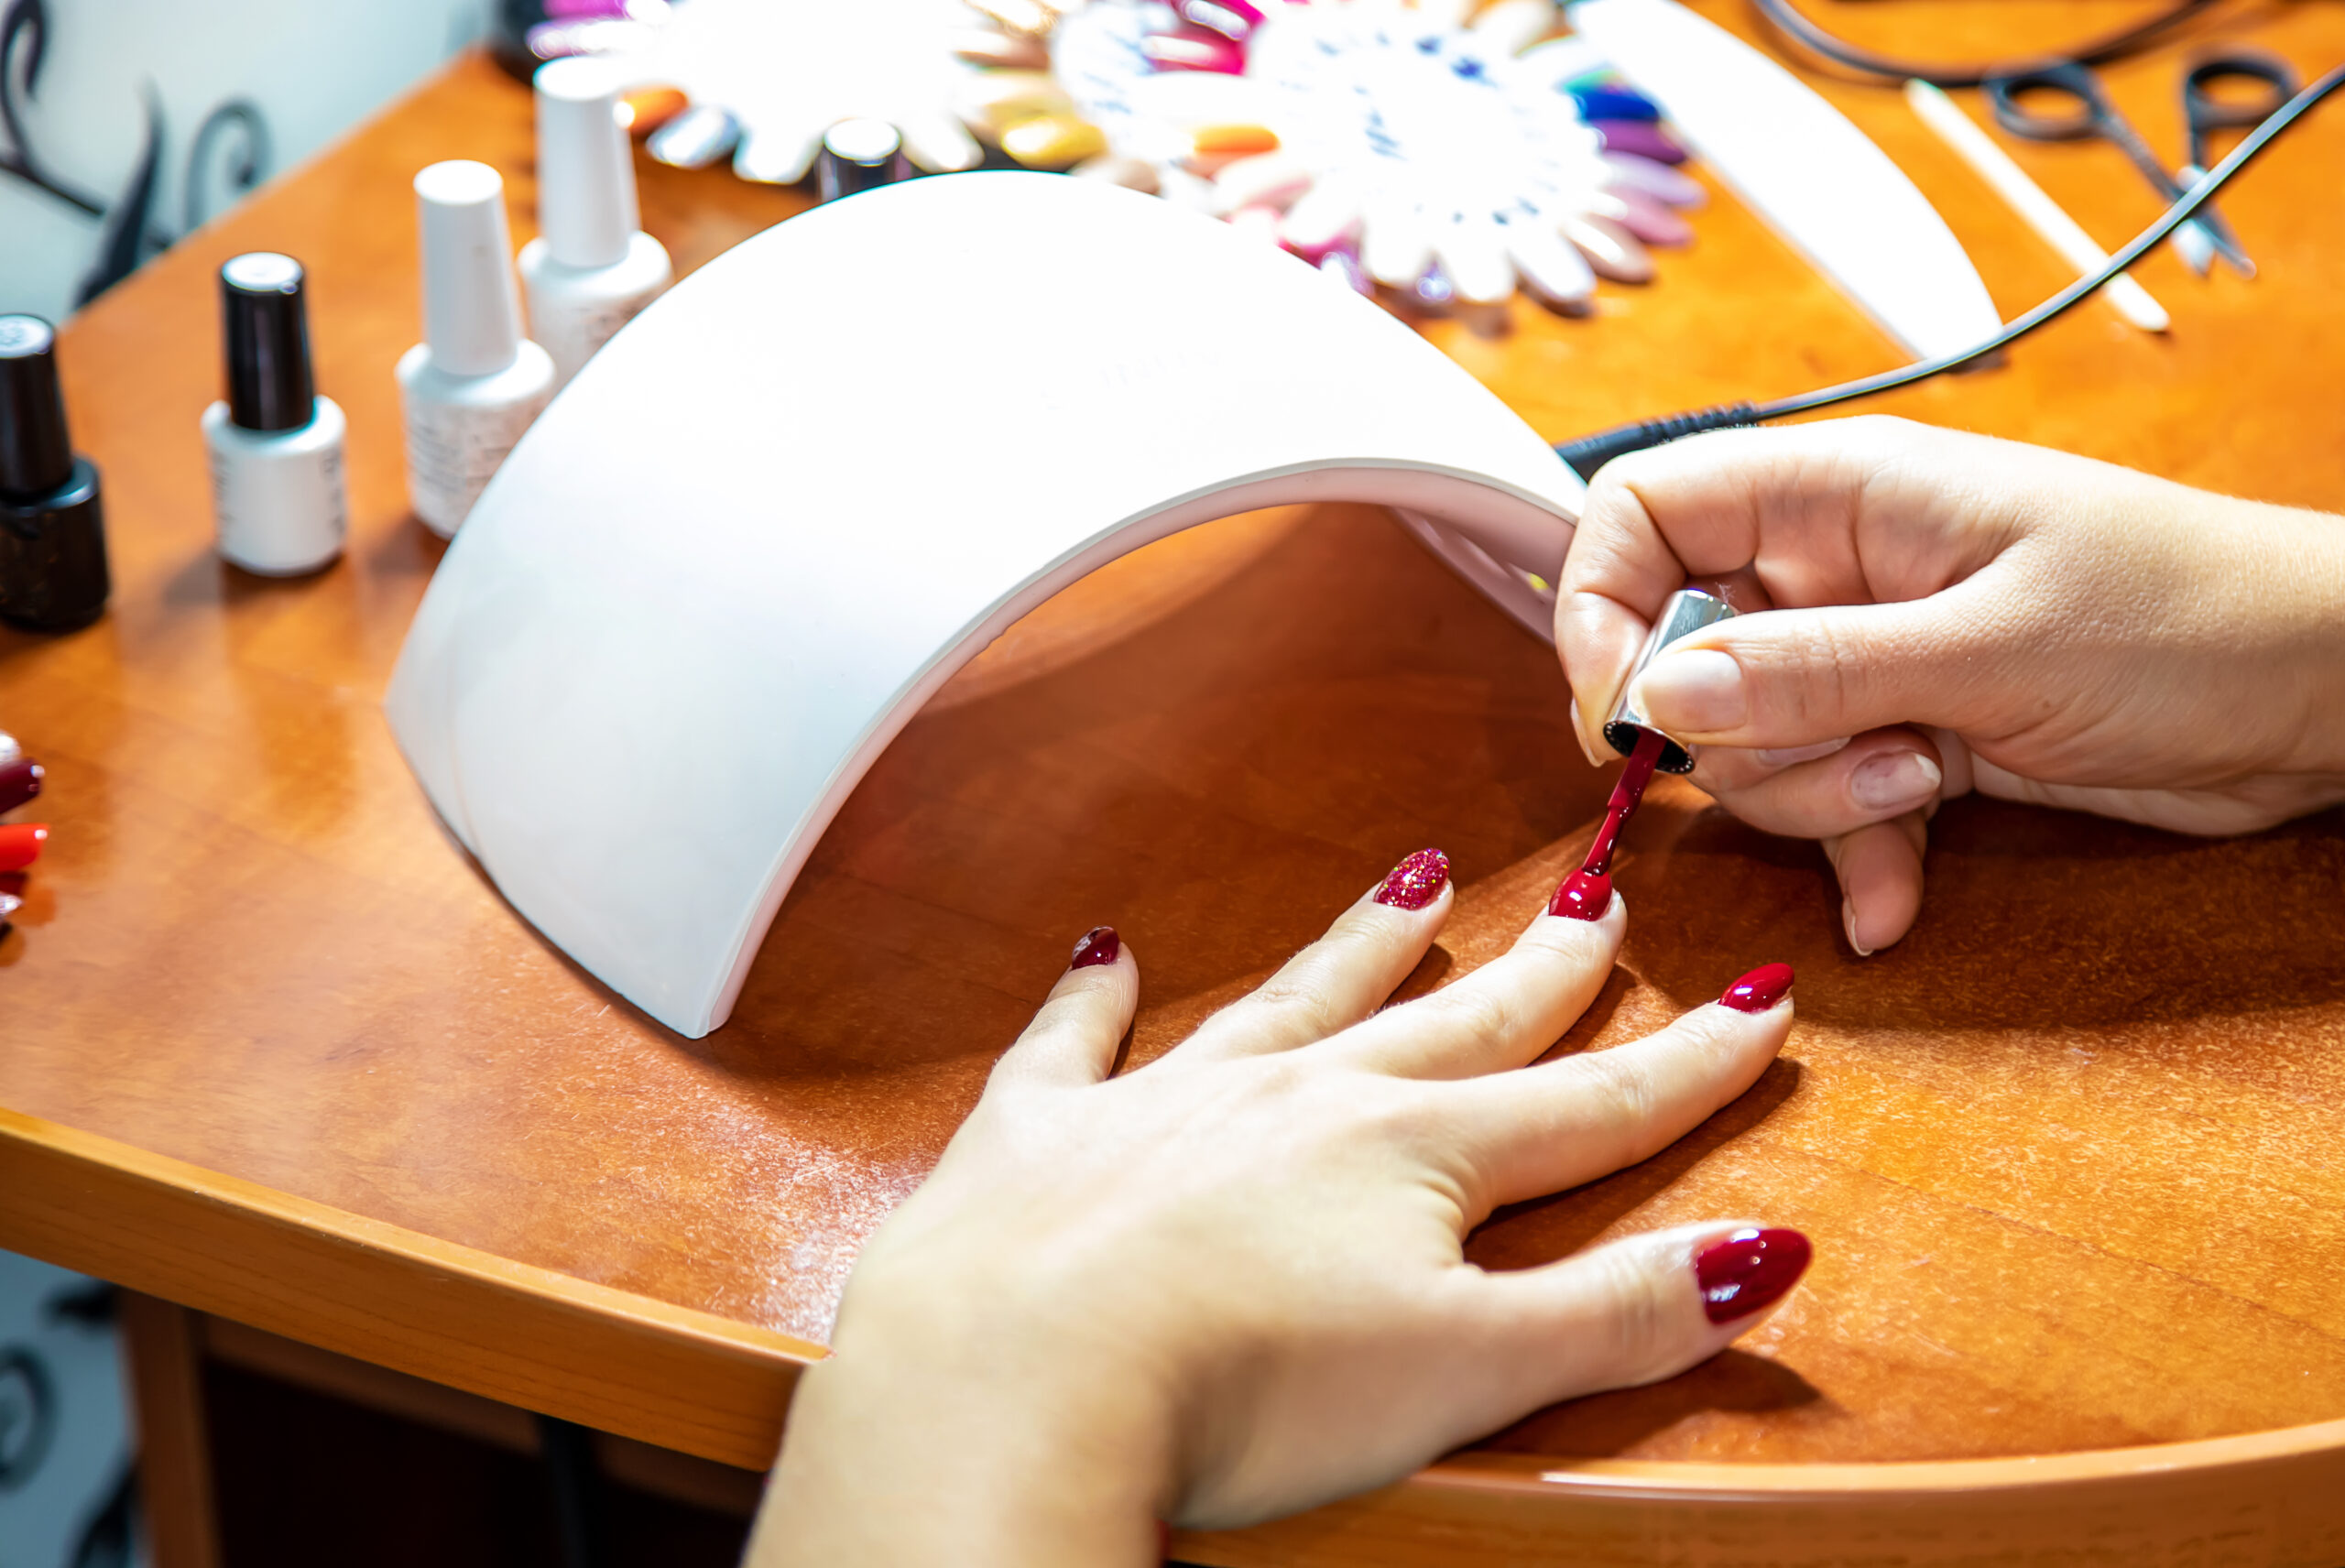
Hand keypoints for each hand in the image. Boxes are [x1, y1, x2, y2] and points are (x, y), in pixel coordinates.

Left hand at [752, 854, 1805, 1565]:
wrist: (1016, 1379)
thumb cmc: (1245, 1388)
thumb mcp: (1468, 1370)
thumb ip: (1617, 1313)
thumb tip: (1761, 1254)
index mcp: (1413, 1154)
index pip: (1590, 1104)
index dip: (1688, 1061)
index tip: (1756, 999)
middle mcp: (1300, 1097)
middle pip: (1452, 1025)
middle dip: (1542, 971)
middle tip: (1598, 904)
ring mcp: (1167, 1100)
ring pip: (1292, 999)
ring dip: (1361, 944)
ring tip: (1416, 881)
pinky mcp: (1043, 1131)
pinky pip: (1074, 1041)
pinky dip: (1095, 996)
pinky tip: (1106, 948)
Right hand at [1556, 417, 2344, 953]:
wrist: (2326, 691)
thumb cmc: (2189, 618)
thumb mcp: (1990, 648)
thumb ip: (1812, 671)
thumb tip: (1658, 695)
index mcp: (1842, 493)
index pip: (1645, 511)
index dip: (1603, 607)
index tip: (1629, 716)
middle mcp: (1838, 568)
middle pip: (1684, 652)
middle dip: (1738, 738)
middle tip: (1842, 755)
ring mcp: (1876, 656)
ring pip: (1752, 743)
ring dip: (1812, 796)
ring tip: (1922, 785)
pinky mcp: (1918, 733)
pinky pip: (1832, 801)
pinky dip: (1858, 854)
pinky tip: (1898, 904)